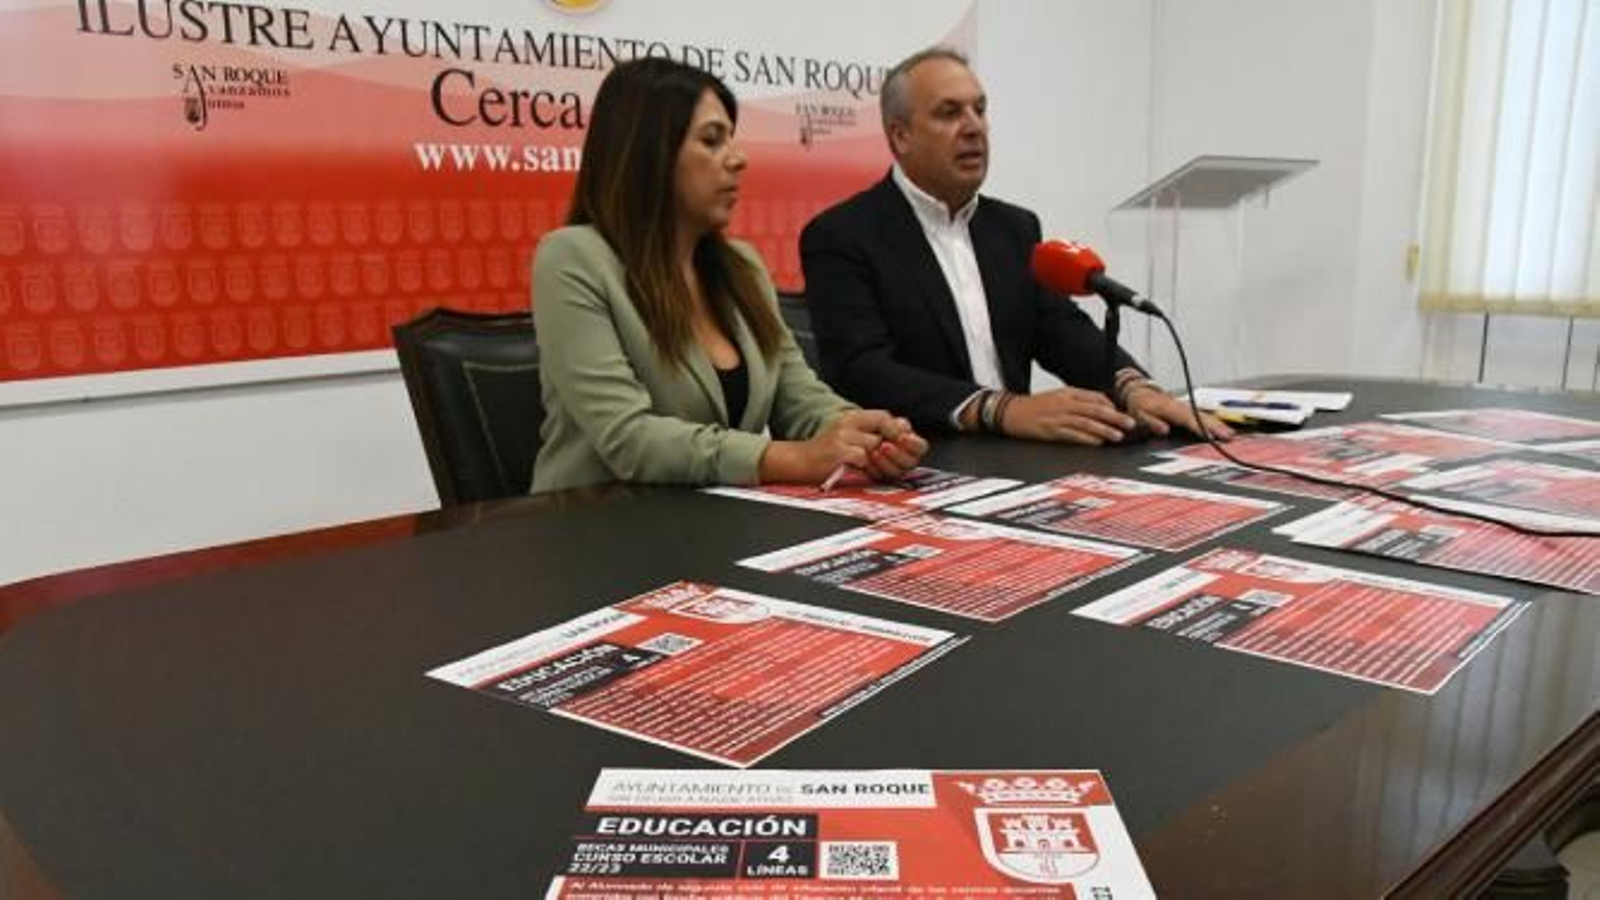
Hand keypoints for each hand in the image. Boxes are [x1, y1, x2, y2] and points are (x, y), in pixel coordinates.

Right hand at [759, 410, 927, 483]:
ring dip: (876, 459)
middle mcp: (848, 422)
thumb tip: (899, 436)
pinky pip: (862, 457)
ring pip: (875, 445)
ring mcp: (843, 435)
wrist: (798, 462)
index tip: (901, 443)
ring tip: (867, 466)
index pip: (884, 416)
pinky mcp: (838, 450)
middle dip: (892, 445)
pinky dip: (863, 466)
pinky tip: (856, 469)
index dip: (896, 429)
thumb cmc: (824, 455)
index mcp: (852, 418)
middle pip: (884, 427)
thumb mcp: (848, 438)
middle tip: (889, 457)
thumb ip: (870, 434)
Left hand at [860, 414, 927, 481]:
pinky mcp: (878, 476)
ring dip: (885, 463)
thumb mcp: (878, 418)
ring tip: (873, 452)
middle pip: (911, 462)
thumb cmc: (865, 424)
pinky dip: (873, 468)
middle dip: (898, 455)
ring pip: (897, 472)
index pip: (920, 447)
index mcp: (908, 440)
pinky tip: (866, 460)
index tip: (901, 438)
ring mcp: (891, 468)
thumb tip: (898, 435)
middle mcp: (902, 457)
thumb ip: (890, 424)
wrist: (844, 433)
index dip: (914, 444)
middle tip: (884, 446)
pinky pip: (880, 477)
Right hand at [999, 387, 1137, 444]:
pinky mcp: (1051, 431)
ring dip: (1104, 429)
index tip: (1121, 413)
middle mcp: (1065, 403)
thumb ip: (1078, 401)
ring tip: (1118, 436)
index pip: (1095, 397)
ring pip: (1087, 423)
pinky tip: (1097, 442)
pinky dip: (1087, 438)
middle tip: (1130, 424)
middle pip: (1095, 410)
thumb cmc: (1035, 406)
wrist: (1011, 412)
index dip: (1111, 406)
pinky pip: (1073, 435)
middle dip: (1115, 417)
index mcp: (1068, 393)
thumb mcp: (1058, 397)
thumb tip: (1099, 408)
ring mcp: (1058, 417)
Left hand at [1124, 387, 1234, 440]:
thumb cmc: (1140, 405)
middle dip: (1215, 426)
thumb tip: (1165, 430)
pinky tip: (1221, 429)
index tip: (1210, 435)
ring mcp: (1186, 407)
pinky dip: (1213, 421)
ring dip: (1218, 424)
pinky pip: (1202, 415)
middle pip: (1201, 417)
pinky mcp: (1187, 409)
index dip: (1199, 427)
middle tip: (1228, 436)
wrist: (1140, 391)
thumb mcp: (1140, 414)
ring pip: (1204, 415)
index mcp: (1170, 409)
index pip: (1188, 419)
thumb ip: (1152, 422)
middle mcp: (1181, 406)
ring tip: (1230, 435)